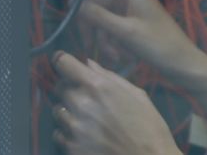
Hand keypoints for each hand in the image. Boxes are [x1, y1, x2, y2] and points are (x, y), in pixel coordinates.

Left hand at [52, 52, 180, 154]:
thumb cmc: (149, 127)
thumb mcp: (137, 95)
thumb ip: (111, 77)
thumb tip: (89, 65)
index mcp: (98, 86)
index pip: (63, 64)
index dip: (63, 61)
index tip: (64, 63)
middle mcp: (81, 104)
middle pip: (59, 87)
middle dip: (70, 88)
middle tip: (86, 96)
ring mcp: (74, 127)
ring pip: (56, 110)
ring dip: (68, 110)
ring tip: (86, 118)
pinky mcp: (70, 147)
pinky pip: (58, 134)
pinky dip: (67, 132)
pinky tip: (84, 134)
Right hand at [79, 0, 206, 80]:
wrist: (181, 64)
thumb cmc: (158, 44)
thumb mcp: (125, 31)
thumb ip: (99, 16)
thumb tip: (75, 3)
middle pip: (97, 2)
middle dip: (92, 25)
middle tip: (88, 45)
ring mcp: (130, 12)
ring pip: (103, 20)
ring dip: (104, 39)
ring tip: (115, 57)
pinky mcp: (132, 26)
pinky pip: (113, 30)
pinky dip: (113, 43)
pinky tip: (120, 58)